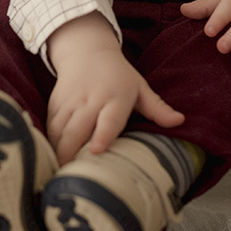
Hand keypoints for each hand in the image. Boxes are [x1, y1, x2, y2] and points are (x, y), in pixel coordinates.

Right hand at [46, 13, 183, 164]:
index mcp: (115, 98)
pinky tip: (54, 159)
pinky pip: (50, 127)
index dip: (102, 135)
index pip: (109, 119)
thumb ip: (157, 108)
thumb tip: (180, 121)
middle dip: (72, 155)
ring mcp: (70, 102)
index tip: (96, 151)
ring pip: (60, 131)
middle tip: (74, 179)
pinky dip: (50, 144)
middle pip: (77, 131)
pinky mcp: (55, 103)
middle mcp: (91, 100)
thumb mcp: (140, 88)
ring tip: (63, 175)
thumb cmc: (118, 75)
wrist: (86, 50)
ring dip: (59, 153)